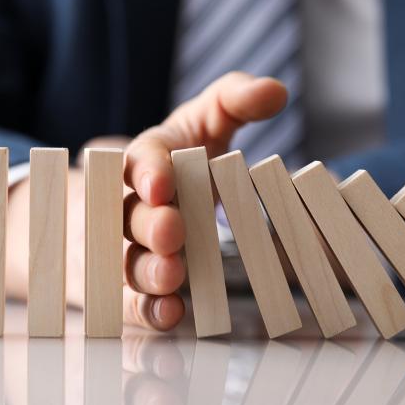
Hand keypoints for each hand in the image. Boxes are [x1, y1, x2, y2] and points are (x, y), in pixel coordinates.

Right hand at [6, 72, 287, 330]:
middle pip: (131, 216)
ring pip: (128, 261)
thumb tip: (276, 91)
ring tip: (172, 275)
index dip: (147, 172)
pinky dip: (149, 310)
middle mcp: (133, 205)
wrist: (141, 198)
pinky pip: (135, 302)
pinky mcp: (135, 287)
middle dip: (150, 224)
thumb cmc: (181, 158)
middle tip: (173, 230)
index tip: (163, 182)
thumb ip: (236, 100)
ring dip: (147, 271)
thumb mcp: (207, 120)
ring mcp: (130, 248)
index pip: (140, 160)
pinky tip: (173, 314)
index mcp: (149, 161)